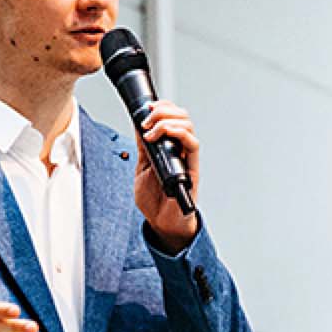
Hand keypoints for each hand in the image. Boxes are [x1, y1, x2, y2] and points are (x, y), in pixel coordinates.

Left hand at [135, 100, 200, 247]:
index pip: (172, 118)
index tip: (148, 108)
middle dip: (163, 111)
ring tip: (151, 130)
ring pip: (188, 126)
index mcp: (168, 148)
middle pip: (182, 117)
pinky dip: (179, 134)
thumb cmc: (155, 200)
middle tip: (147, 119)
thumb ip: (143, 149)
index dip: (163, 108)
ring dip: (168, 121)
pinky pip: (193, 145)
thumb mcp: (142, 168)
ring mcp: (187, 158)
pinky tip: (164, 135)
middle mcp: (180, 150)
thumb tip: (139, 128)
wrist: (162, 223)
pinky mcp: (192, 169)